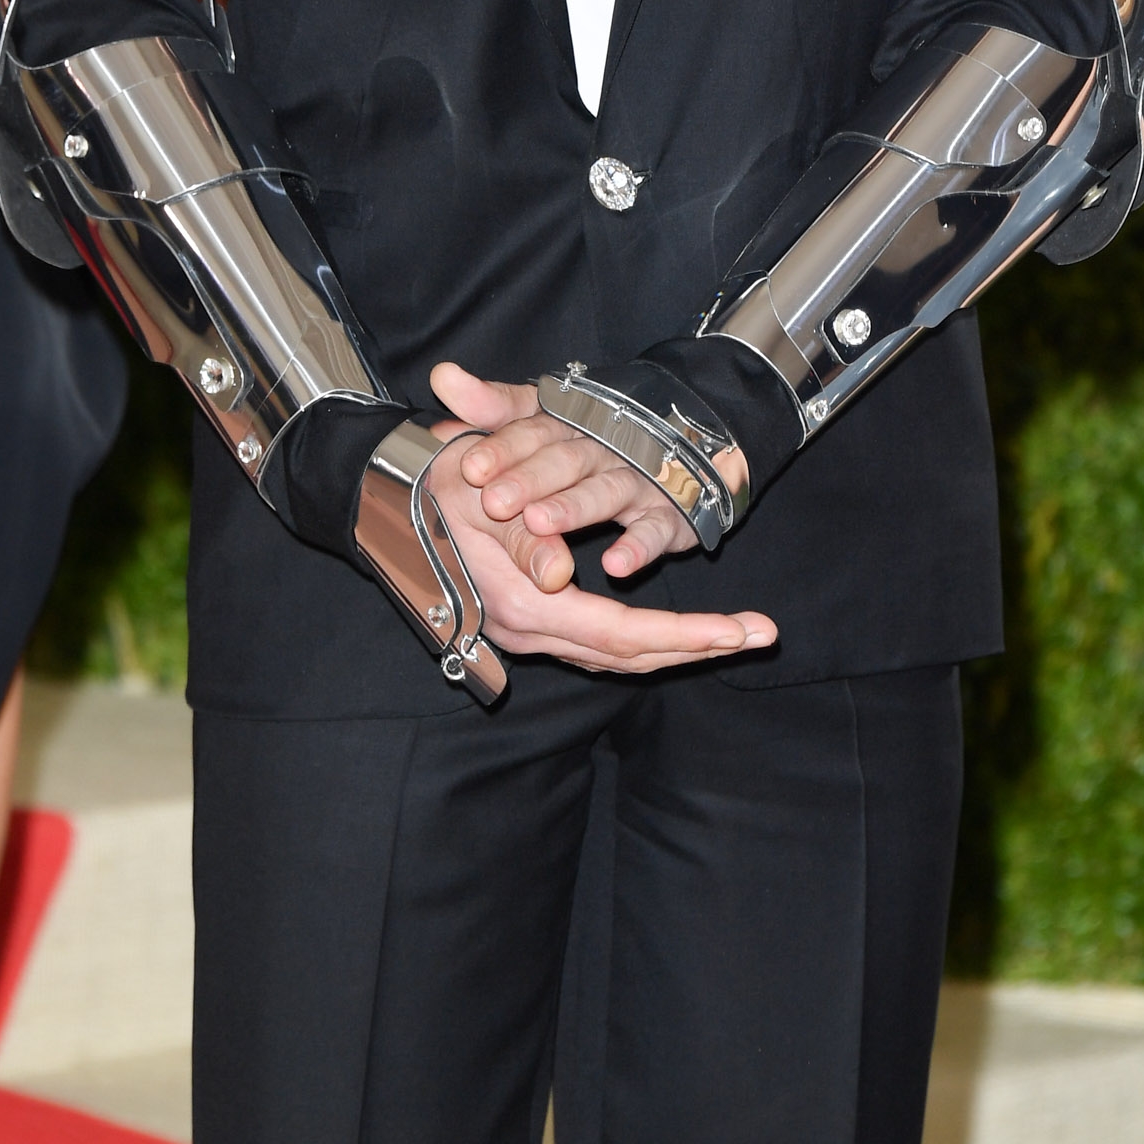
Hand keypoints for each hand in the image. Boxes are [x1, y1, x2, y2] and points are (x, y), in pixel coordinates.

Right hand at [422, 427, 776, 675]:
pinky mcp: (525, 622)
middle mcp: (529, 632)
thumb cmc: (433, 487)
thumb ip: (521, 541)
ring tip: (730, 633)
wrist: (383, 501)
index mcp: (524, 606)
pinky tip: (670, 633)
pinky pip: (594, 643)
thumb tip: (560, 574)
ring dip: (675, 644)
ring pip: (614, 655)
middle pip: (629, 655)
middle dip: (698, 645)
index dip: (687, 636)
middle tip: (760, 633)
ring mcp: (524, 633)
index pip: (622, 637)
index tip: (741, 630)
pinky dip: (640, 641)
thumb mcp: (475, 498)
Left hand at [432, 362, 725, 583]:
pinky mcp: (668, 515)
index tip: (471, 467)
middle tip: (495, 502)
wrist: (674, 445)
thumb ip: (491, 404)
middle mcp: (604, 447)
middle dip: (530, 480)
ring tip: (539, 523)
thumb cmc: (587, 440)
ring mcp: (639, 479)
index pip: (532, 429)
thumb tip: (442, 375)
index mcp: (568, 423)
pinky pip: (656, 529)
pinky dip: (638, 546)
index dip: (503, 447)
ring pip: (606, 489)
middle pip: (566, 458)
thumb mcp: (536, 417)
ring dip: (575, 506)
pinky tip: (615, 564)